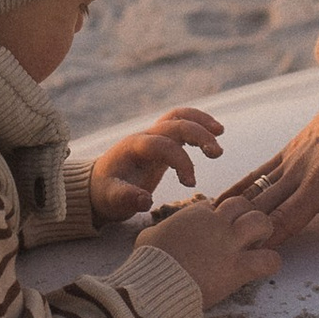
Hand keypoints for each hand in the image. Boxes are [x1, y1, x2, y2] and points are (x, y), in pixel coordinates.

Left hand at [89, 108, 223, 223]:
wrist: (98, 186)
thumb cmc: (106, 194)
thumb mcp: (112, 200)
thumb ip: (126, 198)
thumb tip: (145, 200)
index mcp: (132, 147)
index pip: (162, 144)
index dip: (180, 160)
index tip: (190, 183)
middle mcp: (144, 136)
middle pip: (174, 124)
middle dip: (198, 134)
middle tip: (217, 154)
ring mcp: (153, 137)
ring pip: (179, 117)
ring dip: (201, 122)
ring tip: (220, 134)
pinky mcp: (161, 142)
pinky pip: (180, 124)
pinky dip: (198, 124)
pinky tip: (214, 134)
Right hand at [137, 196, 282, 309]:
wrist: (153, 284)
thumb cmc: (147, 263)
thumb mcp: (149, 236)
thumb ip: (161, 228)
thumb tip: (160, 230)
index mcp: (195, 214)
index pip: (216, 204)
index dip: (220, 215)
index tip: (218, 228)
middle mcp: (216, 223)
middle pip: (243, 204)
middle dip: (247, 214)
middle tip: (246, 232)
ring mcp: (229, 244)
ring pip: (262, 221)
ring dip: (265, 231)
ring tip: (260, 243)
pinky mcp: (238, 268)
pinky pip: (269, 259)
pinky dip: (271, 262)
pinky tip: (265, 266)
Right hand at [225, 102, 318, 254]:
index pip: (287, 220)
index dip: (267, 242)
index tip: (245, 262)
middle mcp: (301, 169)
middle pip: (264, 208)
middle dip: (242, 232)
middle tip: (216, 255)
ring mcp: (293, 156)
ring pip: (257, 190)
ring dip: (234, 212)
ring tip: (207, 232)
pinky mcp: (292, 147)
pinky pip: (261, 171)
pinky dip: (242, 187)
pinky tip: (224, 199)